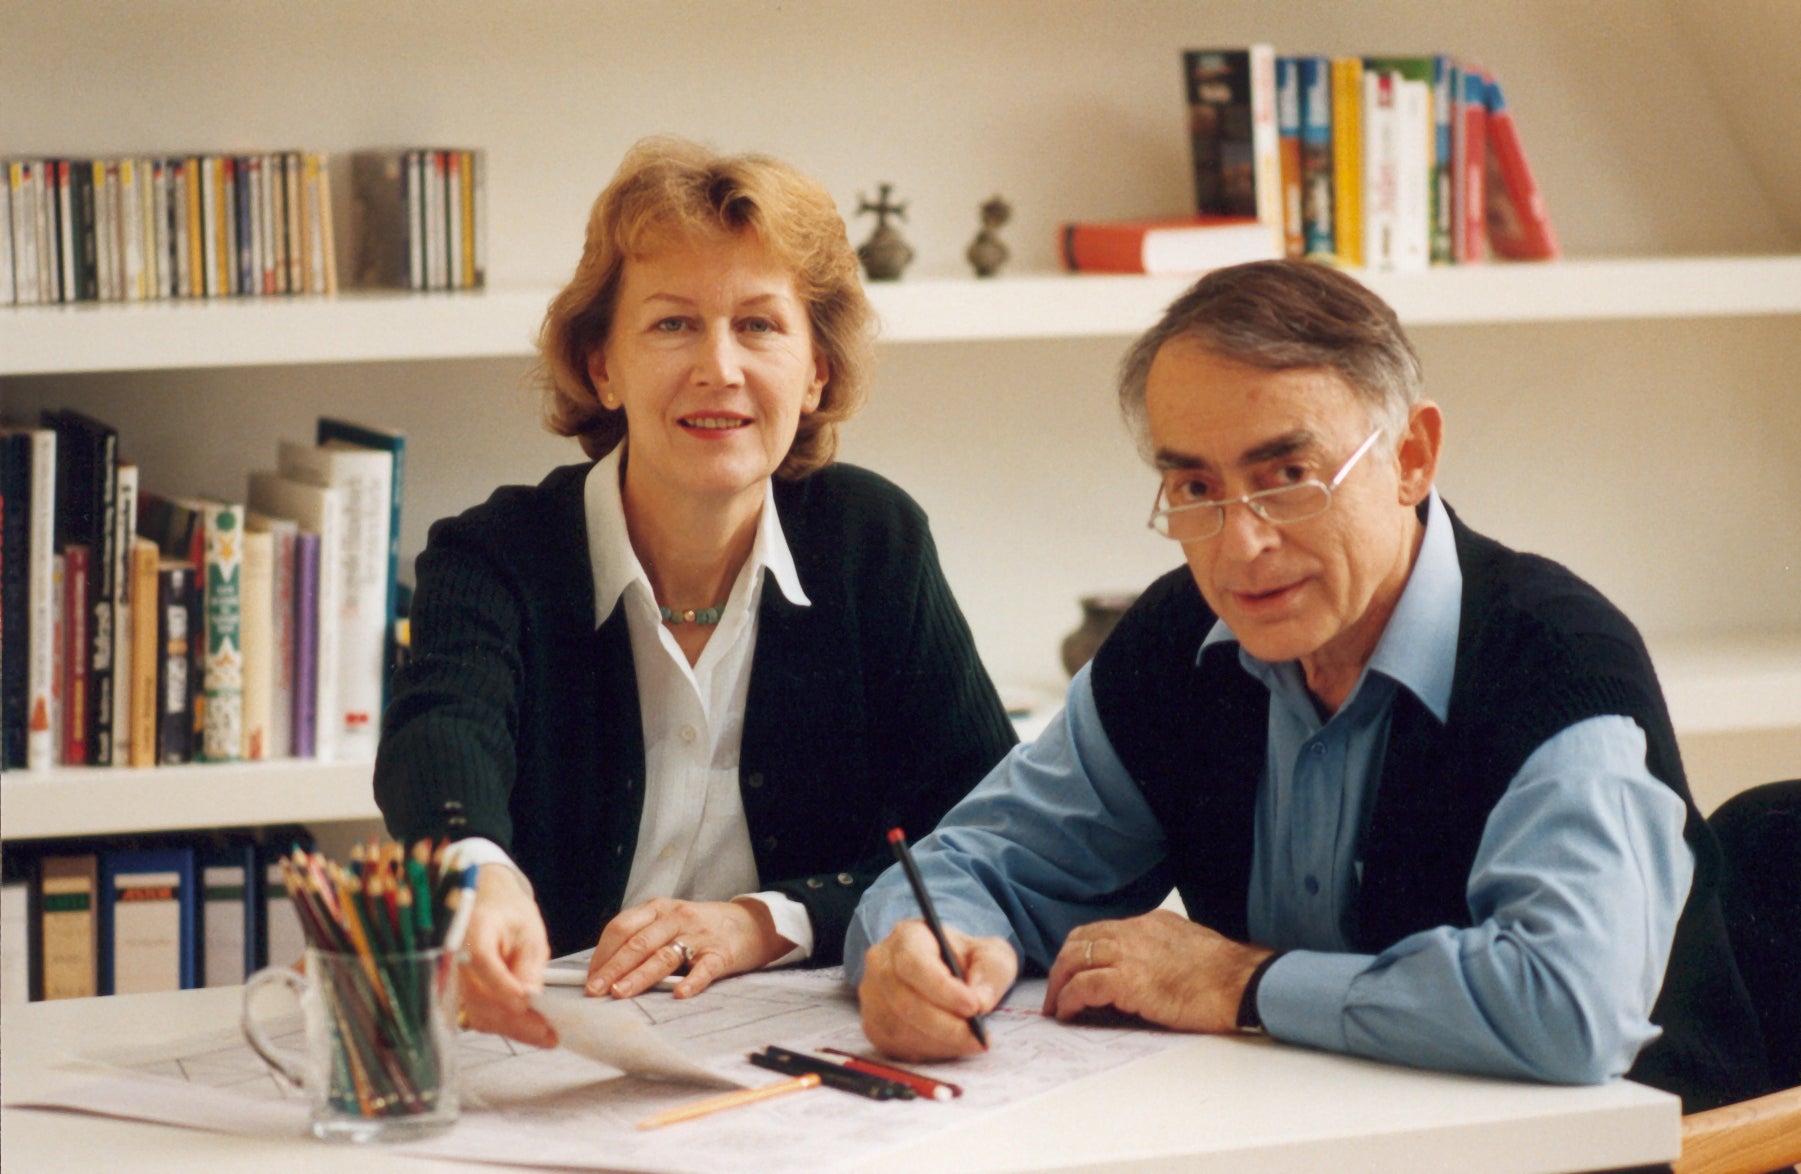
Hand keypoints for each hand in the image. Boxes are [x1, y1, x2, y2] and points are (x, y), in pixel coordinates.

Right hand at [456, 864, 556, 1047]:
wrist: (491, 911)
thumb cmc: (511, 917)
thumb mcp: (530, 934)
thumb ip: (529, 965)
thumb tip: (531, 997)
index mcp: (474, 930)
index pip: (482, 959)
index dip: (501, 984)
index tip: (525, 1003)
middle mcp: (457, 959)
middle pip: (480, 997)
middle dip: (516, 1020)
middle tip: (549, 1033)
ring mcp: (457, 981)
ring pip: (480, 1015)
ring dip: (513, 1030)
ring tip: (546, 1035)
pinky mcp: (464, 997)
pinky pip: (481, 1018)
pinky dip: (506, 1027)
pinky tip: (531, 1030)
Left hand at [586, 897, 794, 999]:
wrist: (751, 923)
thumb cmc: (703, 926)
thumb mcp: (670, 921)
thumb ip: (643, 937)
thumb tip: (605, 969)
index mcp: (659, 909)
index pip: (622, 928)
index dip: (602, 953)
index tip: (589, 977)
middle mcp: (676, 918)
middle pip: (638, 943)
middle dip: (613, 968)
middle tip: (595, 990)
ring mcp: (699, 935)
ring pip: (664, 956)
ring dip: (639, 976)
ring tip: (620, 993)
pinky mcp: (721, 954)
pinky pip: (704, 969)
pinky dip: (691, 982)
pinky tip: (679, 995)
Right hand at [857, 919, 1015, 1061]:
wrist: (949, 972)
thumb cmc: (968, 960)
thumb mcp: (991, 955)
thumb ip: (990, 973)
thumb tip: (980, 1002)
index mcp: (907, 936)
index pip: (915, 964)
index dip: (943, 990)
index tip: (974, 1007)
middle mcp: (880, 964)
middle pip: (905, 1001)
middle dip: (946, 1026)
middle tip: (978, 1038)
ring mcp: (872, 996)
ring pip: (900, 1029)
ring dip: (940, 1043)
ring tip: (970, 1042)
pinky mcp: (873, 1025)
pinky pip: (896, 1047)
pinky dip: (928, 1053)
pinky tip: (950, 1045)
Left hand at [1042, 909, 1273, 1033]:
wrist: (1242, 983)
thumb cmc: (1225, 975)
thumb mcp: (1188, 947)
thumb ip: (1161, 952)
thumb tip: (1145, 972)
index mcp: (1150, 923)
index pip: (1100, 931)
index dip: (1080, 952)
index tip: (1072, 971)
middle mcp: (1134, 932)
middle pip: (1080, 941)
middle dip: (1061, 967)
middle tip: (1055, 991)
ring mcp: (1130, 954)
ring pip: (1074, 959)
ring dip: (1059, 984)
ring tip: (1056, 1006)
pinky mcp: (1129, 981)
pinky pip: (1084, 986)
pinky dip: (1069, 999)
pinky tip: (1068, 1013)